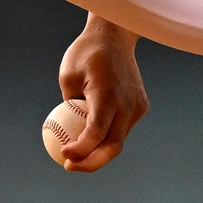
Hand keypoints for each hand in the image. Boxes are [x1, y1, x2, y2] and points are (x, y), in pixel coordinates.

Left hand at [55, 15, 149, 171]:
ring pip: (119, 140)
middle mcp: (127, 103)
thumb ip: (67, 105)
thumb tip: (61, 134)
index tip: (63, 154)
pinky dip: (107, 137)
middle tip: (69, 167)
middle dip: (91, 163)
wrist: (116, 35)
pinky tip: (90, 140)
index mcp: (107, 94)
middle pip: (112, 146)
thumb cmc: (85, 53)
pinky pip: (122, 128)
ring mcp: (137, 106)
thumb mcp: (67, 75)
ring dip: (98, 152)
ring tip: (76, 156)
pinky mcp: (141, 106)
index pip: (96, 132)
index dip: (80, 150)